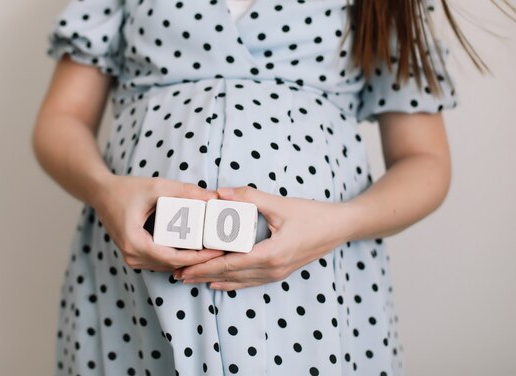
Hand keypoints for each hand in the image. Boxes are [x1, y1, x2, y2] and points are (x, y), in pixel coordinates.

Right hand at [91, 175, 225, 271]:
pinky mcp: (135, 255)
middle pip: (173, 265)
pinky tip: (196, 249)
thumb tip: (213, 197)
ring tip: (213, 250)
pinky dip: (178, 257)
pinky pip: (161, 261)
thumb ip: (184, 190)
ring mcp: (132, 258)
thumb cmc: (125, 189)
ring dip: (189, 260)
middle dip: (198, 260)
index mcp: (135, 243)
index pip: (174, 258)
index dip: (198, 258)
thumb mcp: (157, 186)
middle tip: (222, 250)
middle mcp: (132, 256)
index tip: (218, 251)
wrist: (101, 193)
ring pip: (168, 265)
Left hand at [172, 186, 354, 289]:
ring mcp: (276, 274)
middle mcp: (272, 269)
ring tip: (190, 280)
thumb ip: (249, 197)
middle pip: (230, 275)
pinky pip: (250, 282)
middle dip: (202, 275)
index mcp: (271, 254)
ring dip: (213, 280)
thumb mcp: (280, 204)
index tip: (183, 266)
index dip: (204, 265)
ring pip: (238, 281)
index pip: (229, 263)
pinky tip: (218, 284)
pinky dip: (231, 283)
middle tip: (176, 275)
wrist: (339, 227)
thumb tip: (221, 192)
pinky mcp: (279, 272)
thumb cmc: (312, 215)